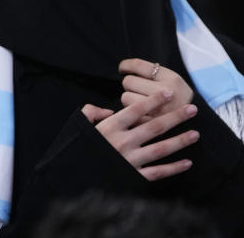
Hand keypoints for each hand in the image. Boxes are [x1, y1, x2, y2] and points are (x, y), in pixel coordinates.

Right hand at [82, 90, 199, 180]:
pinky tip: (187, 163)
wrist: (75, 176)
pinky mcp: (134, 176)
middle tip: (192, 110)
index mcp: (110, 128)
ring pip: (160, 149)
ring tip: (195, 134)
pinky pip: (157, 172)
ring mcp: (130, 160)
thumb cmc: (77, 149)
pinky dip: (173, 169)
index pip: (136, 110)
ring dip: (180, 141)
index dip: (154, 101)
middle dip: (175, 117)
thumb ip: (91, 112)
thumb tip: (108, 110)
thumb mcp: (79, 126)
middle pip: (154, 127)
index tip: (169, 94)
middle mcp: (123, 142)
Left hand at [120, 58, 193, 116]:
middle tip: (138, 88)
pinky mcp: (152, 123)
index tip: (122, 68)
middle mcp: (165, 92)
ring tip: (140, 100)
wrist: (199, 122)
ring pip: (125, 97)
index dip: (125, 65)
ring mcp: (159, 109)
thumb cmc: (181, 98)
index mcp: (171, 78)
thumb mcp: (174, 80)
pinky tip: (141, 112)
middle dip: (130, 84)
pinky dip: (132, 113)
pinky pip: (130, 114)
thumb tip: (127, 67)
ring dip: (129, 98)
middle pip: (128, 81)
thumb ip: (154, 73)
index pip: (137, 65)